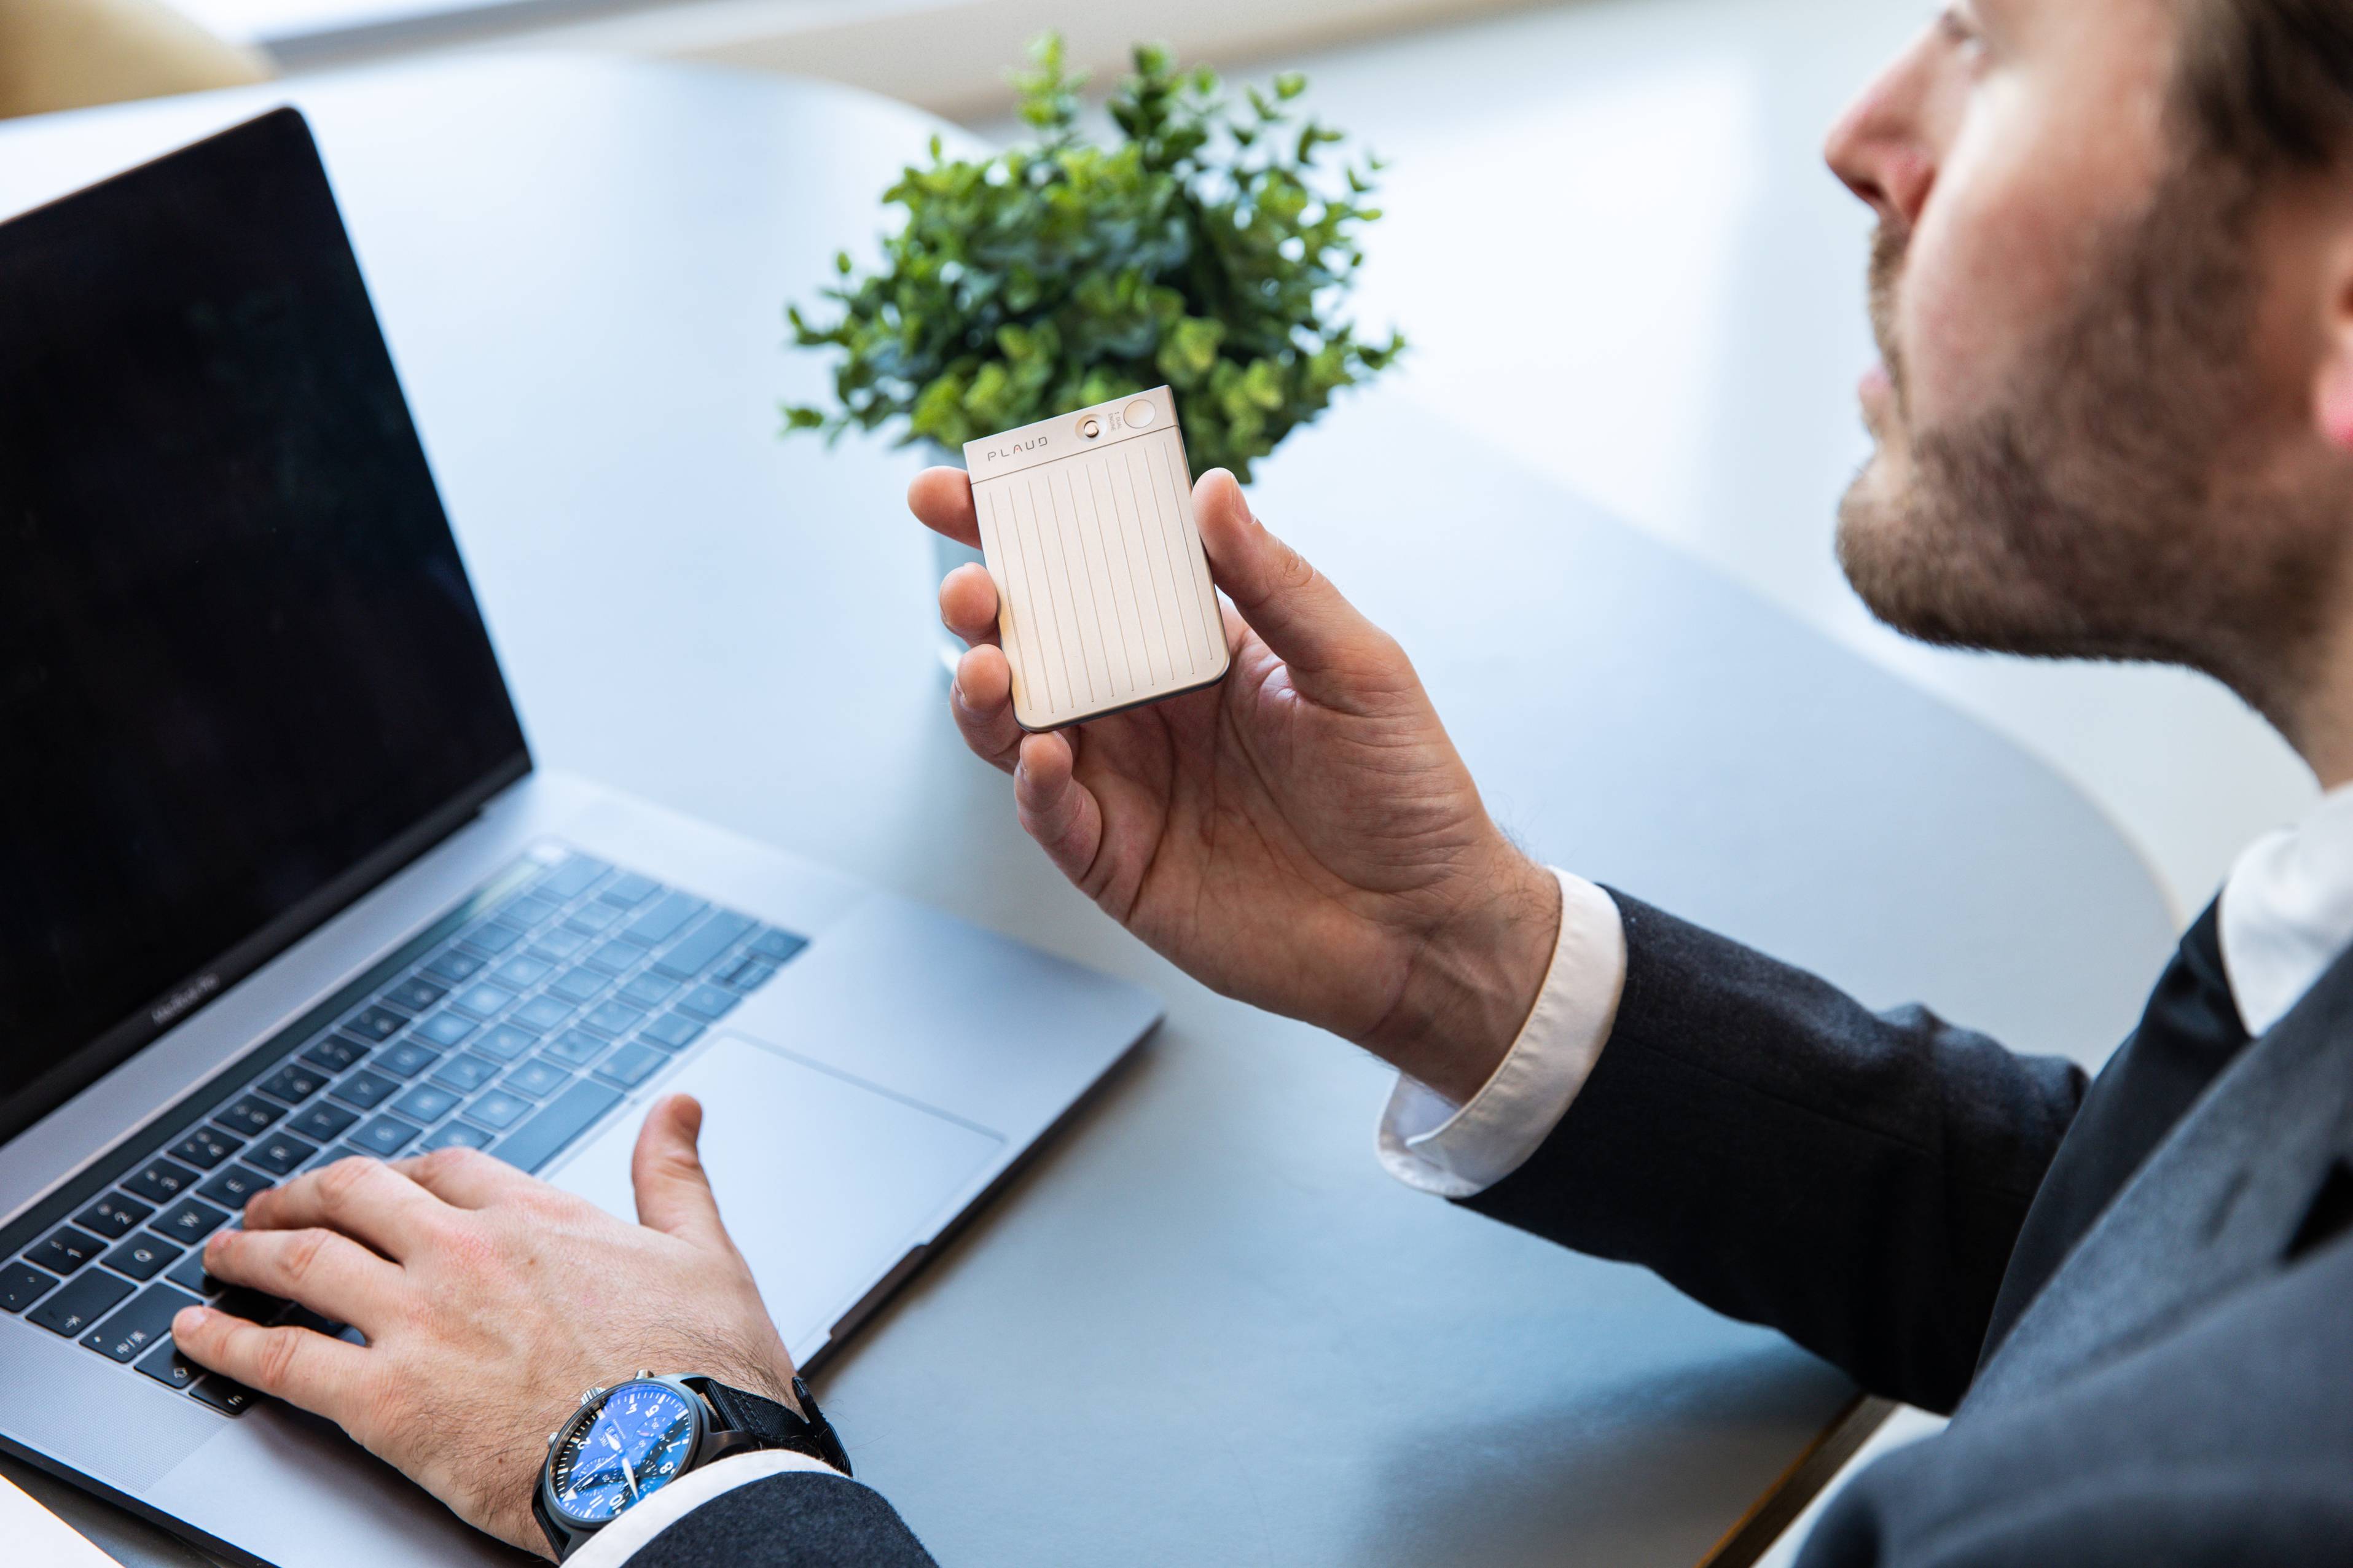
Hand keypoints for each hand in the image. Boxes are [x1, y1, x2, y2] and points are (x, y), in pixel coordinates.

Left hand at [170, 1097, 800, 1559]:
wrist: (677, 1459)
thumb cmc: (700, 1368)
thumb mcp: (703, 1251)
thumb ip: (674, 1175)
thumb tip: (679, 1110)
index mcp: (536, 1218)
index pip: (440, 1171)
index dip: (397, 1174)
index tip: (377, 1186)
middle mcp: (465, 1253)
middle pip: (355, 1197)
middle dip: (300, 1196)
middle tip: (268, 1206)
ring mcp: (419, 1322)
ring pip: (306, 1265)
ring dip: (249, 1254)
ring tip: (219, 1255)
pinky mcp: (386, 1400)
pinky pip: (284, 1359)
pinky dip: (229, 1340)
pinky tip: (199, 1332)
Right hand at [913, 466, 1559, 1100]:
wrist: (1425, 925)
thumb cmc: (1405, 788)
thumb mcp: (1355, 668)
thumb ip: (1275, 583)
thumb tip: (1210, 489)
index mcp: (1195, 644)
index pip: (1094, 569)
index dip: (1021, 526)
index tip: (955, 486)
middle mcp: (1144, 708)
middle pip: (1033, 641)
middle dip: (983, 603)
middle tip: (971, 586)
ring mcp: (1123, 785)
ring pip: (1017, 726)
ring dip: (989, 692)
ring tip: (990, 666)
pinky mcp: (1117, 862)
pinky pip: (1052, 815)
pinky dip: (1035, 785)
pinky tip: (1044, 756)